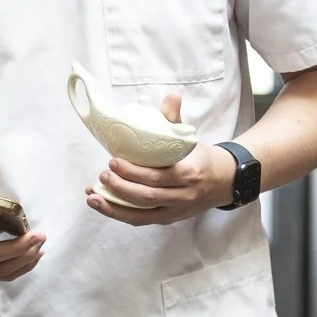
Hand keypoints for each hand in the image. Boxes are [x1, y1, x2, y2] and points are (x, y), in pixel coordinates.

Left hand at [87, 95, 235, 225]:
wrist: (224, 182)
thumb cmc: (200, 157)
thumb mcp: (191, 138)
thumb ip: (175, 119)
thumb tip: (172, 95)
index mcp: (189, 173)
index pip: (159, 176)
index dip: (134, 172)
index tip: (114, 160)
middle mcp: (184, 196)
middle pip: (148, 197)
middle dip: (121, 187)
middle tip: (103, 173)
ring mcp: (176, 211)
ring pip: (142, 215)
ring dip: (114, 207)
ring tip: (92, 196)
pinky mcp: (169, 219)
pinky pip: (142, 220)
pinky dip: (120, 214)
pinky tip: (102, 204)